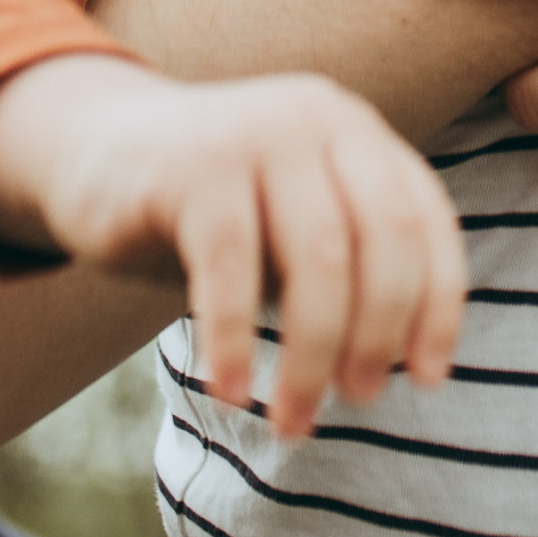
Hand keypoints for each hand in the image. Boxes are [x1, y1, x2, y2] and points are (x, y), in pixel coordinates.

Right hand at [0, 53, 468, 438]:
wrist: (99, 149)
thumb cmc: (214, 210)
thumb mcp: (292, 227)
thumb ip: (347, 268)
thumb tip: (398, 365)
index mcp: (357, 131)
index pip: (426, 219)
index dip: (438, 304)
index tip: (429, 379)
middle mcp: (319, 117)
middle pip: (383, 238)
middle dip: (378, 333)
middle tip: (358, 401)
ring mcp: (257, 131)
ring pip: (319, 258)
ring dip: (313, 355)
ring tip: (293, 419)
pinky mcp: (193, 163)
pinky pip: (230, 264)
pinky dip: (234, 338)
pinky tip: (229, 390)